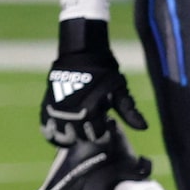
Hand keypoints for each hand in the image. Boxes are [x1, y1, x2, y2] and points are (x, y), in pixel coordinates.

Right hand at [39, 16, 145, 146]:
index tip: (105, 120)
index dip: (103, 129)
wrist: (82, 52)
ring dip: (70, 134)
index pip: (96, 135)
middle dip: (88, 131)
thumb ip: (129, 111)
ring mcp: (56, 111)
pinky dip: (52, 132)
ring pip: (62, 136)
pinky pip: (45, 128)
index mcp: (90, 112)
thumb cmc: (104, 71)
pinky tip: (61, 127)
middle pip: (80, 137)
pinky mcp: (46, 105)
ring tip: (78, 123)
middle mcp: (71, 114)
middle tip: (93, 119)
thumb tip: (144, 128)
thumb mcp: (119, 91)